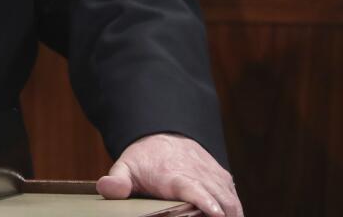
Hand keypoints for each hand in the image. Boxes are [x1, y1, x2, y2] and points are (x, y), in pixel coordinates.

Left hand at [97, 133, 241, 216]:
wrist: (163, 133)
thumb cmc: (143, 158)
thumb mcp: (125, 167)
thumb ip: (117, 180)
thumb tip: (107, 188)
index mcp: (173, 176)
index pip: (193, 189)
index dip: (205, 202)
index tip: (215, 213)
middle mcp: (197, 173)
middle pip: (218, 197)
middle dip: (223, 214)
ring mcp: (211, 174)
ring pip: (230, 197)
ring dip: (232, 213)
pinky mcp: (221, 176)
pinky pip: (233, 194)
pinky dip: (235, 208)